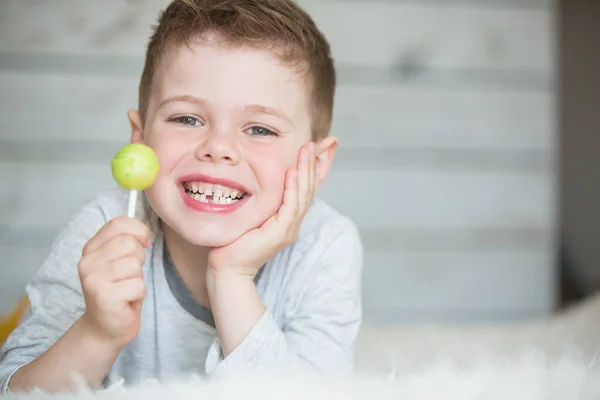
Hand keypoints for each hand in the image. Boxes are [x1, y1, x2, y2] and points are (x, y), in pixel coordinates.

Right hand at [77, 216, 149, 349]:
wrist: (104, 328)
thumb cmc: (118, 292)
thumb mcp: (119, 261)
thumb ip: (126, 242)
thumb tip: (144, 232)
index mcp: (91, 248)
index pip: (118, 223)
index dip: (138, 230)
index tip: (143, 242)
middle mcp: (88, 262)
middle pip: (130, 243)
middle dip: (139, 259)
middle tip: (129, 276)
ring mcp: (94, 279)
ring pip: (135, 264)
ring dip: (138, 279)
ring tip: (126, 289)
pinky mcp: (105, 297)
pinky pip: (138, 285)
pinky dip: (139, 294)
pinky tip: (126, 300)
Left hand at [208, 142, 316, 276]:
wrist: (227, 268)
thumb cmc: (232, 243)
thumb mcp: (249, 216)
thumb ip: (256, 201)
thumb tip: (250, 181)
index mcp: (286, 221)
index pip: (301, 191)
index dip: (306, 170)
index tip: (306, 149)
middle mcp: (291, 225)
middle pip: (307, 191)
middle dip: (310, 166)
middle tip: (311, 144)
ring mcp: (288, 230)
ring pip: (302, 196)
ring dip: (305, 172)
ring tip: (306, 151)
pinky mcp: (280, 234)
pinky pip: (290, 207)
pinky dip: (292, 189)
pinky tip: (292, 173)